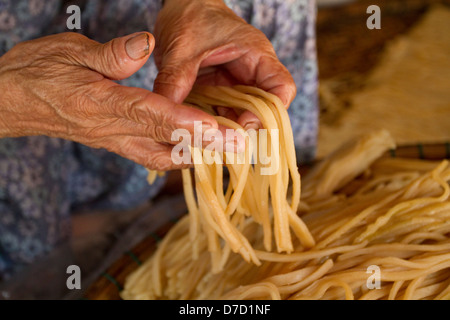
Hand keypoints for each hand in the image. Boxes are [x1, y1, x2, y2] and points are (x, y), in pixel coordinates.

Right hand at [0, 32, 217, 169]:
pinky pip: (151, 156)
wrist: (12, 100)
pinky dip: (177, 156)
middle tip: (241, 146)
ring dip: (196, 154)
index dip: (186, 123)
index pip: (152, 115)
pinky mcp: (115, 143)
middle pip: (165, 140)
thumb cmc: (39, 72)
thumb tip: (146, 44)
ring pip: (161, 155)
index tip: (218, 129)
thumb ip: (112, 54)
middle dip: (205, 145)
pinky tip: (195, 152)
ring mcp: (114, 141)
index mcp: (101, 104)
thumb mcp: (71, 52)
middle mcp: (111, 129)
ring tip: (229, 150)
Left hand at [153, 0, 296, 129]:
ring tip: (207, 143)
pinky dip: (210, 126)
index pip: (282, 88)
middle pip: (261, 110)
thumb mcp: (181, 48)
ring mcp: (234, 85)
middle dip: (243, 128)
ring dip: (225, 131)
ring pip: (239, 116)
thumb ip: (175, 81)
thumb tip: (166, 117)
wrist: (180, 8)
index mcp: (255, 55)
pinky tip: (197, 136)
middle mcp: (250, 74)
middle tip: (221, 142)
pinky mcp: (218, 93)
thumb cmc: (190, 17)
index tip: (245, 123)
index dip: (271, 111)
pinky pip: (220, 115)